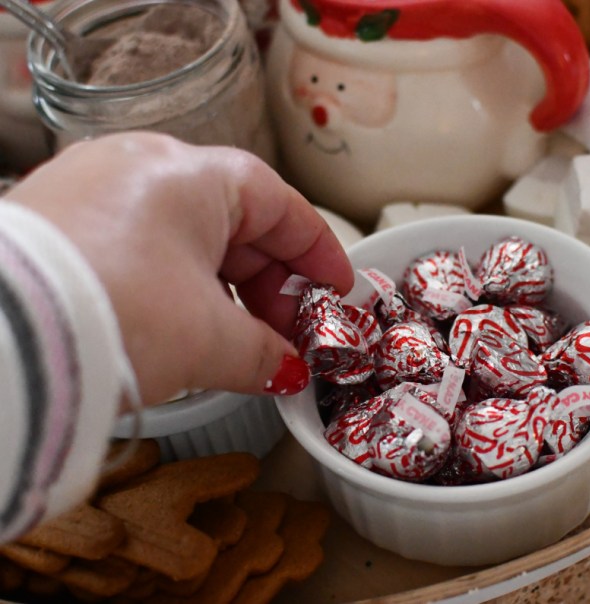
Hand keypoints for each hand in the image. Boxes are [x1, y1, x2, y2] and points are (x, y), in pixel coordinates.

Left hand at [7, 132, 352, 403]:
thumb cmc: (112, 315)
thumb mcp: (210, 341)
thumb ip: (265, 353)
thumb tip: (285, 369)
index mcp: (191, 173)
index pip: (280, 205)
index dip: (317, 252)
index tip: (334, 290)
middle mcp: (138, 164)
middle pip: (233, 220)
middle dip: (268, 283)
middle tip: (284, 334)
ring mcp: (89, 187)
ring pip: (183, 234)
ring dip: (219, 287)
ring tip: (231, 341)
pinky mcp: (53, 219)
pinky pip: (136, 244)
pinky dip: (169, 283)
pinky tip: (175, 326)